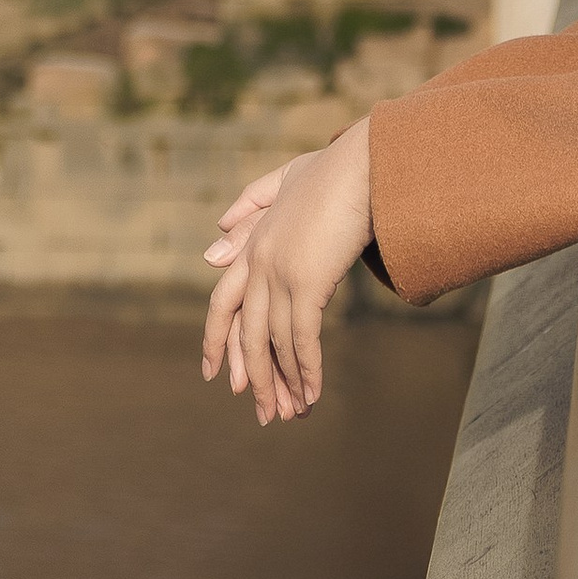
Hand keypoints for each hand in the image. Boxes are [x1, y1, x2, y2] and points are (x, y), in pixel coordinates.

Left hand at [198, 118, 375, 424]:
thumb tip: (211, 246)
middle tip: (263, 415)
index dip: (217, 341)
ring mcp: (280, 272)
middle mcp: (258, 261)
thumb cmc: (333, 170)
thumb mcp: (283, 182)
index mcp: (252, 242)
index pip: (224, 303)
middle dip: (254, 378)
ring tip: (292, 415)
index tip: (213, 376)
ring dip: (284, 384)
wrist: (365, 163)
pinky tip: (312, 396)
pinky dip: (306, 372)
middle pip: (247, 334)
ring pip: (274, 344)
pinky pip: (302, 340)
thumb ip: (248, 208)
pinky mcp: (307, 281)